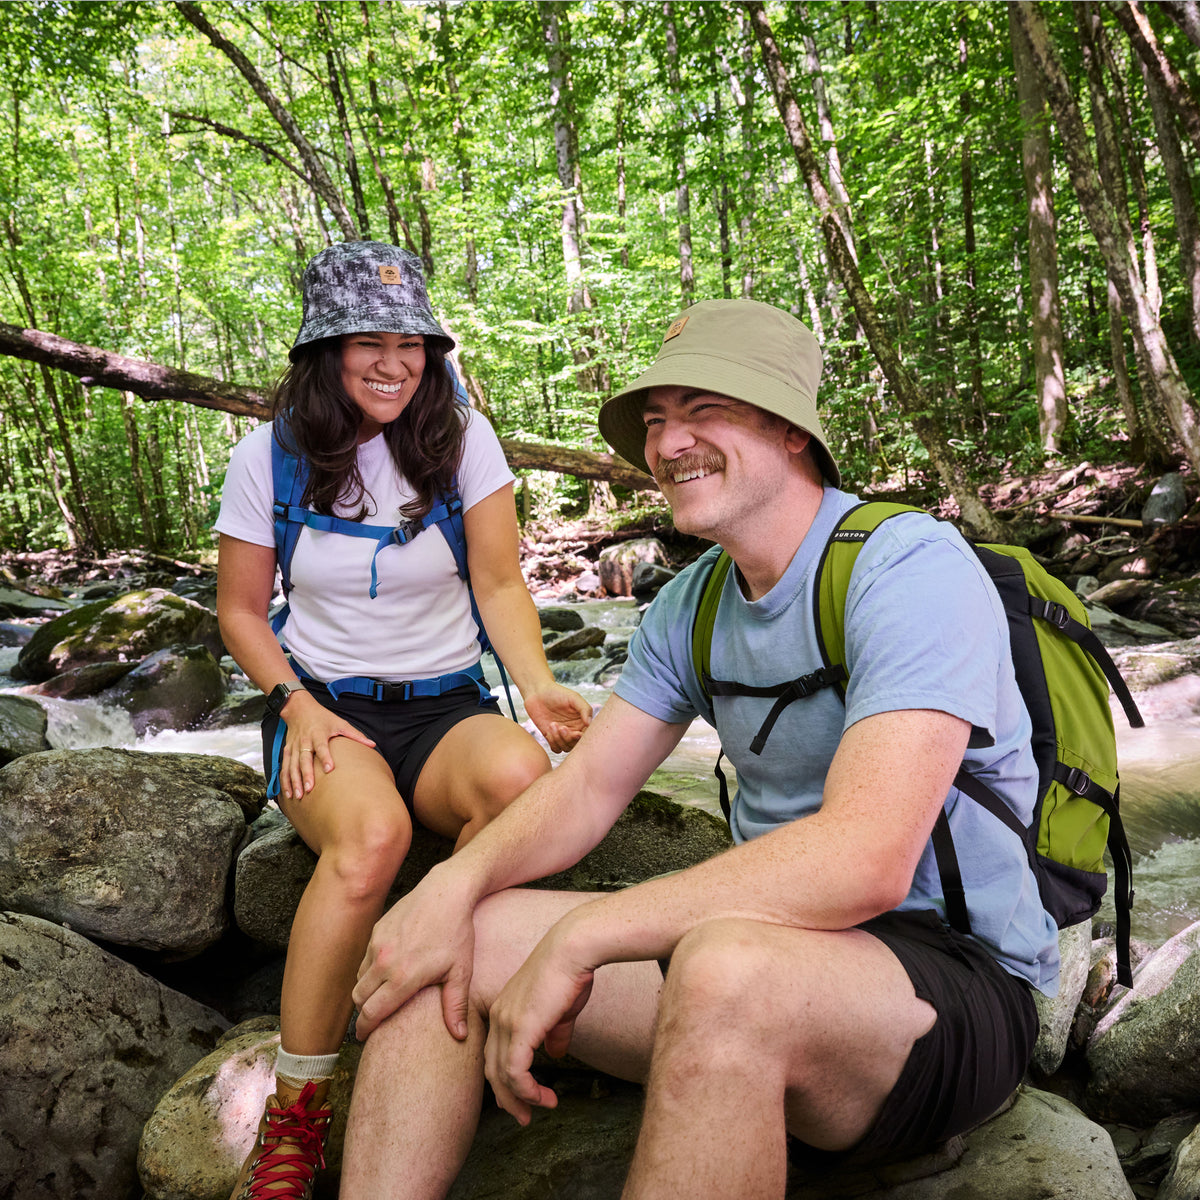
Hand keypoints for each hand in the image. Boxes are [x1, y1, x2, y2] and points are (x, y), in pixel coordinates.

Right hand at [279, 692, 375, 799]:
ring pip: (292, 766)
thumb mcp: (340, 723)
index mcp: (318, 734)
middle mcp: (305, 741)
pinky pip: (284, 767)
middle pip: (304, 759)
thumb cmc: (322, 718)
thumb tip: (372, 744)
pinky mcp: (287, 751)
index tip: (329, 769)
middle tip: (310, 789)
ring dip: (294, 781)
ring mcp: (294, 747)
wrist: (299, 709)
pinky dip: (285, 780)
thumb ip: (356, 735)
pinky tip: (288, 793)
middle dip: (306, 774)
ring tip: (299, 795)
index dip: (325, 757)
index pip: (322, 747)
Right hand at [352, 864, 476, 1040]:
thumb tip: (461, 1037)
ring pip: (359, 978)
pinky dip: (370, 969)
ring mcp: (377, 943)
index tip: (365, 1038)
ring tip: (380, 997)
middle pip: (359, 999)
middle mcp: (384, 961)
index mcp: (403, 977)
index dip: (365, 1029)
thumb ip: (456, 1006)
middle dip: (363, 1012)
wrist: (447, 891)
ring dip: (366, 991)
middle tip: (371, 1021)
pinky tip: (386, 971)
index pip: (372, 1013)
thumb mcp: (461, 971)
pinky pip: (365, 957)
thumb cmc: (457, 932)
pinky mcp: (377, 929)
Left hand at [483, 926, 595, 1124]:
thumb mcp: (560, 1010)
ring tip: (540, 1109)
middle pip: (491, 1069)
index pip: (494, 1054)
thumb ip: (554, 1033)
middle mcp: (498, 1016)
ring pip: (500, 1075)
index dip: (505, 1080)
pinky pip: (514, 1071)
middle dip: (507, 1098)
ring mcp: (505, 1021)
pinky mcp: (519, 1027)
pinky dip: (527, 1090)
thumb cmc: (570, 973)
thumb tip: (555, 1054)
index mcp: (503, 1009)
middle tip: (524, 1117)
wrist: (573, 949)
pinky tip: (543, 1097)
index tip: (523, 1098)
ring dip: (520, 1099)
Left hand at [522, 682, 593, 753]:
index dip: (582, 738)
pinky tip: (549, 729)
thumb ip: (585, 709)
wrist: (538, 692)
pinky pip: (556, 748)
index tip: (576, 733)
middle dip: (569, 739)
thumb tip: (589, 723)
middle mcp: (574, 729)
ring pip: (566, 748)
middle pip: (576, 744)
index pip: (587, 736)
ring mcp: (562, 735)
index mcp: (582, 722)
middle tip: (562, 727)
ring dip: (559, 739)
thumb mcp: (574, 698)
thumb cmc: (557, 693)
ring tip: (553, 725)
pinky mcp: (551, 737)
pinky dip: (553, 743)